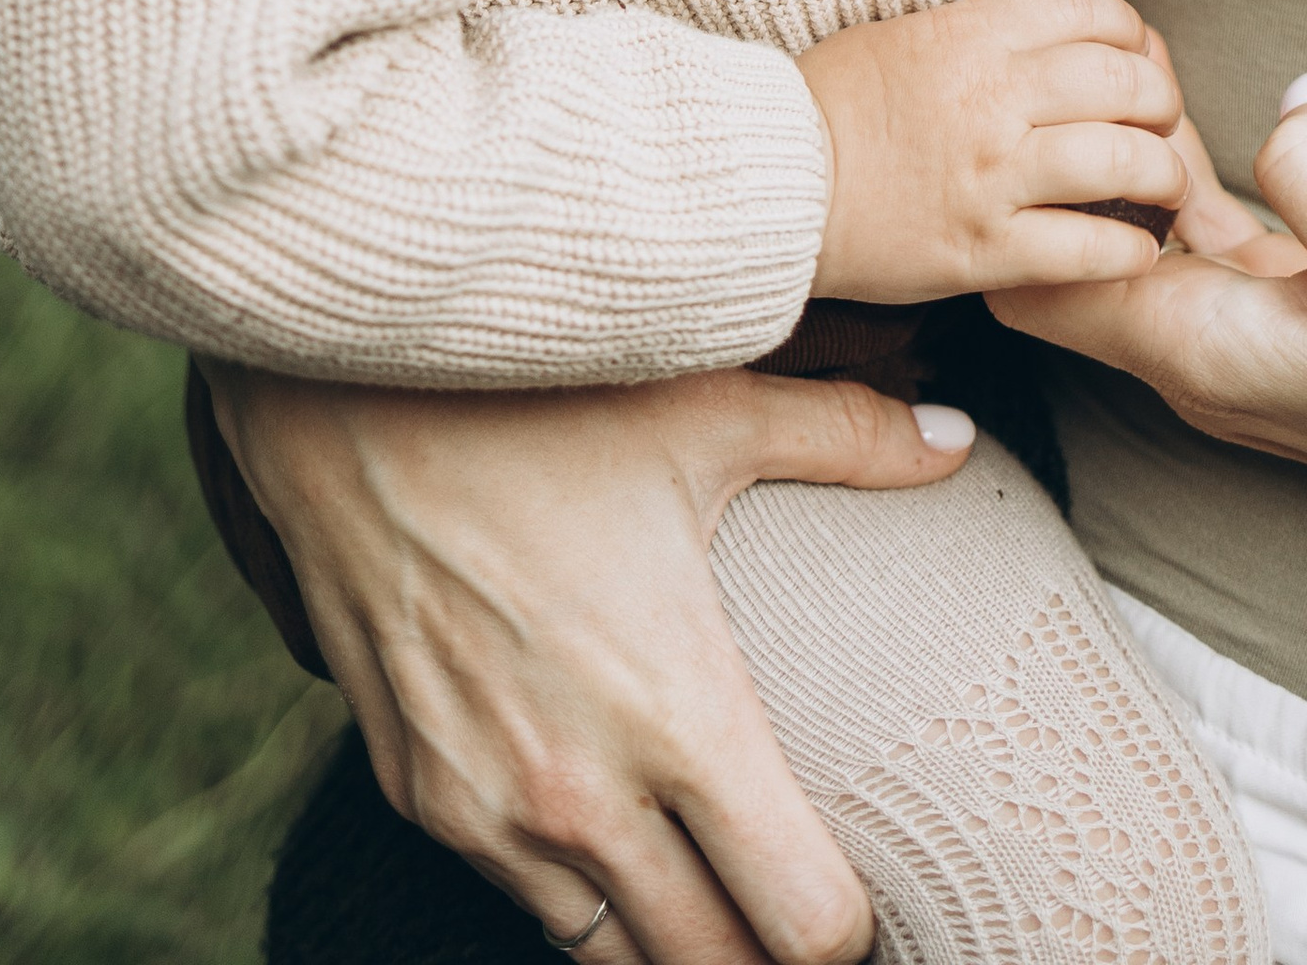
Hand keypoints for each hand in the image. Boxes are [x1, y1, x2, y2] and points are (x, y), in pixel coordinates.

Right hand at [201, 356, 978, 964]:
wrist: (343, 402)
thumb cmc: (539, 398)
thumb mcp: (709, 404)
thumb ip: (849, 434)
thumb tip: (963, 442)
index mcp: (679, 715)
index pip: (801, 919)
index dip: (852, 927)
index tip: (872, 893)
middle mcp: (584, 793)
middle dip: (769, 952)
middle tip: (805, 910)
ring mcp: (492, 812)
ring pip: (614, 956)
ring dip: (672, 938)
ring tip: (718, 890)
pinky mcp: (422, 800)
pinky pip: (526, 902)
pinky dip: (579, 895)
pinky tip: (615, 839)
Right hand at [795, 0, 1187, 299]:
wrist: (768, 184)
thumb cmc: (829, 104)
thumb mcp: (905, 31)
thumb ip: (981, 19)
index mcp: (972, 32)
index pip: (1092, 11)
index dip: (1132, 32)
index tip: (1135, 54)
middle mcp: (994, 97)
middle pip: (1126, 82)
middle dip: (1162, 102)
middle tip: (1161, 123)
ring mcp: (993, 176)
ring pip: (1124, 162)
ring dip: (1165, 176)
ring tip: (1165, 187)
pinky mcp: (986, 250)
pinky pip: (1090, 248)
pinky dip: (1131, 250)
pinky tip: (1137, 249)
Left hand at [988, 71, 1306, 568]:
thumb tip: (1282, 99)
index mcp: (1205, 353)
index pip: (1030, 284)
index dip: (1007, 185)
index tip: (1011, 82)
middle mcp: (1204, 355)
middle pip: (1065, 251)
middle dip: (1044, 150)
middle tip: (1050, 31)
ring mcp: (1247, 336)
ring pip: (1130, 235)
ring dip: (1109, 148)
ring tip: (1095, 40)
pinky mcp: (1296, 312)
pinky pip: (1198, 236)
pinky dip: (1175, 168)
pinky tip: (1183, 98)